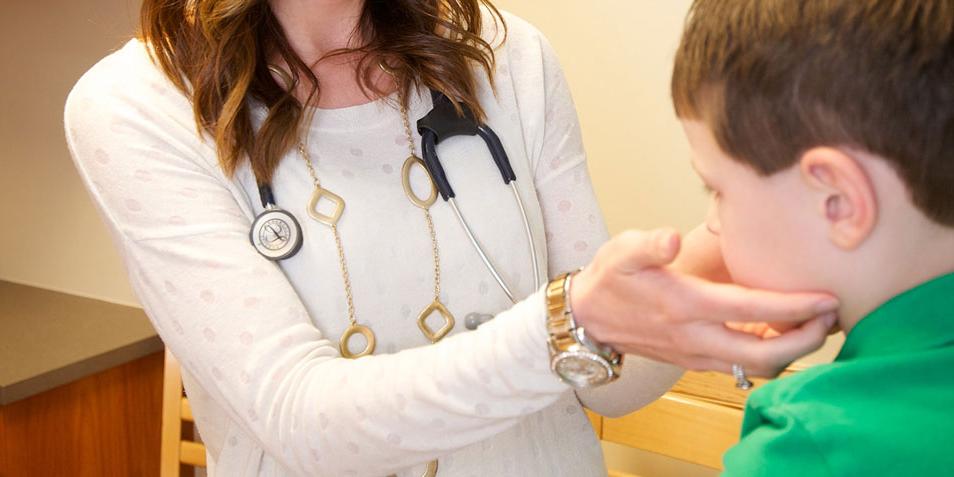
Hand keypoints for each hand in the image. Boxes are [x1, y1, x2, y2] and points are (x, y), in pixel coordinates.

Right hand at [570, 228, 838, 376]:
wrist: (588, 317)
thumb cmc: (610, 279)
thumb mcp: (622, 251)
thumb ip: (648, 244)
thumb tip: (671, 238)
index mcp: (683, 305)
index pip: (751, 311)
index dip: (794, 307)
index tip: (827, 297)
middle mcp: (694, 337)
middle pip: (764, 355)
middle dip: (805, 340)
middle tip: (831, 316)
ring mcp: (695, 354)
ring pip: (756, 367)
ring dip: (791, 351)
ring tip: (814, 324)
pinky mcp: (695, 361)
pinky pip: (741, 366)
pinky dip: (769, 355)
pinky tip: (782, 333)